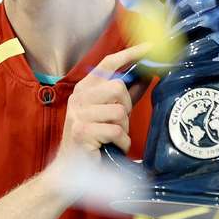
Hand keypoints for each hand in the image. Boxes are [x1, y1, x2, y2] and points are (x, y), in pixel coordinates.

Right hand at [49, 42, 153, 168]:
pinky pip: (116, 131)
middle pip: (118, 87)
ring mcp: (78, 114)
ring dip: (123, 128)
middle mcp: (78, 97)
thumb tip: (146, 75)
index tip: (148, 47)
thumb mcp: (109, 113)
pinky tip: (113, 147)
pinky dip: (121, 142)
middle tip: (122, 122)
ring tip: (115, 137)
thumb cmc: (93, 140)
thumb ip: (125, 95)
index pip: (108, 63)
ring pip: (119, 111)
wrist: (70, 170)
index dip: (129, 53)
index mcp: (84, 88)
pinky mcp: (82, 131)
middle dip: (127, 107)